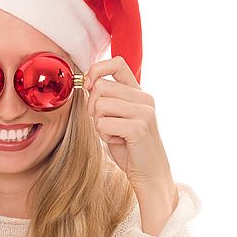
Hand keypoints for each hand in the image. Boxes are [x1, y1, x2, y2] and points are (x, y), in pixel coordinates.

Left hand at [84, 56, 177, 233]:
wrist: (150, 174)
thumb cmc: (129, 146)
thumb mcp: (117, 116)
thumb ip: (106, 98)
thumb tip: (86, 82)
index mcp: (139, 92)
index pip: (116, 63)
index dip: (97, 69)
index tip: (88, 85)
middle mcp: (144, 98)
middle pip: (100, 87)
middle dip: (93, 108)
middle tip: (106, 125)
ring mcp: (144, 112)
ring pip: (99, 105)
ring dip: (99, 124)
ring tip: (115, 135)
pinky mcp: (139, 128)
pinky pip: (102, 124)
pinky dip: (104, 136)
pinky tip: (119, 142)